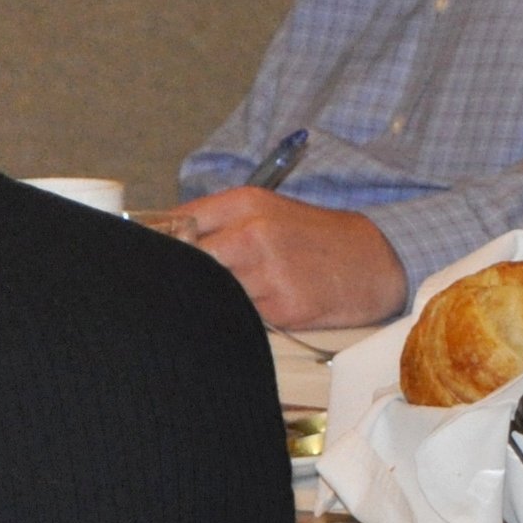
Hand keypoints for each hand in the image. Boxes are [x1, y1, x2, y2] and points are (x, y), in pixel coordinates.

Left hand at [157, 188, 409, 329]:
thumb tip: (163, 244)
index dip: (157, 247)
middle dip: (178, 279)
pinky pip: (239, 318)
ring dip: (206, 302)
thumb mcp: (270, 212)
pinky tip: (247, 316)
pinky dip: (235, 319)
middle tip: (171, 293)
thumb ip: (220, 224)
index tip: (145, 263)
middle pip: (186, 262)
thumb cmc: (317, 239)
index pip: (177, 223)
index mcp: (246, 203)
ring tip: (215, 304)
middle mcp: (254, 233)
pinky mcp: (284, 307)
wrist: (376, 260)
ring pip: (209, 293)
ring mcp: (269, 271)